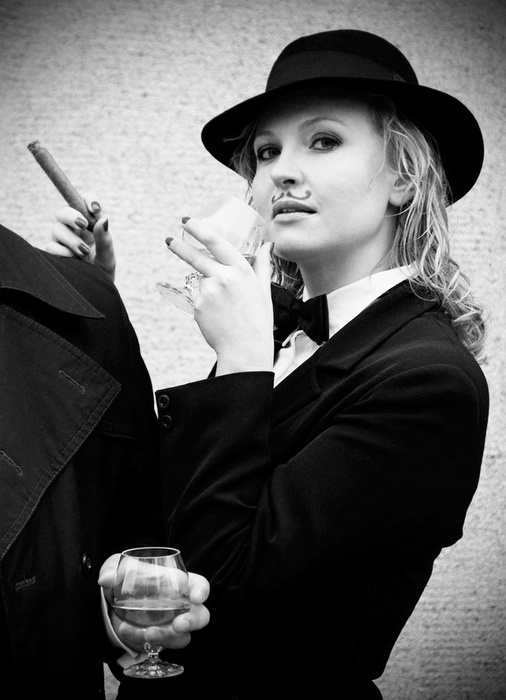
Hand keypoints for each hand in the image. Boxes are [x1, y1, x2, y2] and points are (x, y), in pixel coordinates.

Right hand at [44, 195, 115, 281]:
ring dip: (71, 239)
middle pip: (63, 211)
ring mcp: (60, 241)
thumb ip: (105, 238)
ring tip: (84, 251)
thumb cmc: (103, 271)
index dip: (88, 200)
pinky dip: (64, 252)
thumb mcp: (108, 256)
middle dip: (71, 215)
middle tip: (84, 224)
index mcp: (88, 224)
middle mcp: (72, 229)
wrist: (95, 291)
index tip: (96, 208)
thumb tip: (104, 219)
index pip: (83, 203)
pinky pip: (51, 247)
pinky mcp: (53, 253)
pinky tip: (74, 261)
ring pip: (56, 229)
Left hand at [99, 553, 210, 651]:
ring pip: (180, 638)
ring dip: (166, 637)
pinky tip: (125, 630)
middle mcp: (181, 607)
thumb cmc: (125, 578)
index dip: (202, 591)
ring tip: (147, 633)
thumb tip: (106, 578)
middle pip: (200, 617)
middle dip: (192, 622)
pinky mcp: (157, 641)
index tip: (196, 597)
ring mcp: (171, 627)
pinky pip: (156, 646)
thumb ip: (112, 569)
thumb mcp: (117, 568)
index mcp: (180, 583)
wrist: (111, 604)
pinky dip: (141, 640)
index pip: (200, 586)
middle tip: (178, 625)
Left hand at [166, 217, 273, 375]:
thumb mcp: (263, 289)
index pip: (216, 242)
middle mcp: (224, 277)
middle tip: (168, 240)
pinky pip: (198, 298)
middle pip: (195, 256)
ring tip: (224, 308)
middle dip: (180, 246)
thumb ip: (262, 265)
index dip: (199, 229)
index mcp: (241, 270)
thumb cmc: (258, 319)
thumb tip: (268, 246)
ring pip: (201, 281)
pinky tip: (217, 316)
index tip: (187, 221)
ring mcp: (209, 291)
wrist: (245, 349)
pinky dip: (205, 304)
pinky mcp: (198, 305)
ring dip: (207, 289)